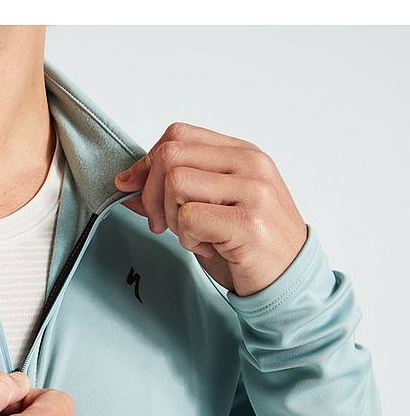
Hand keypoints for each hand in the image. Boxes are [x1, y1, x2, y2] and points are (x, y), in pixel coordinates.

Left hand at [114, 122, 307, 296]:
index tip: (134, 187)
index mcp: (242, 153)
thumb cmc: (247, 245)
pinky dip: (186, 238)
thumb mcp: (207, 209)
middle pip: (171, 155)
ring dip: (171, 217)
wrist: (288, 280)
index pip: (178, 135)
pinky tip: (208, 247)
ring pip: (176, 183)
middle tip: (161, 223)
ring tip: (193, 234)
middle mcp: (251, 165)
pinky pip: (188, 217)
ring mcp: (254, 191)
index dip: (147, 162)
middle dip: (151, 193)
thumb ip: (169, 192)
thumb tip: (126, 182)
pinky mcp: (249, 222)